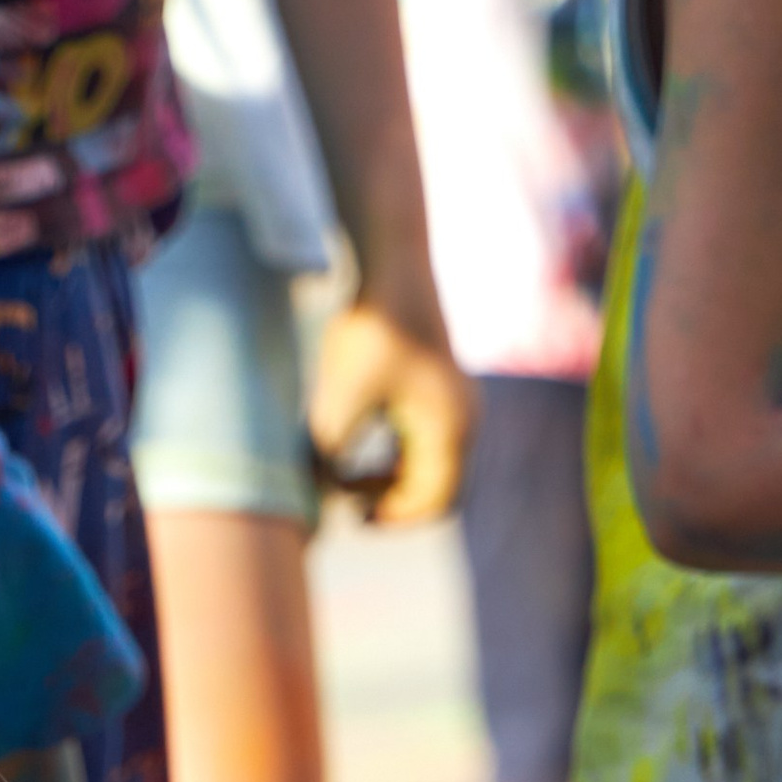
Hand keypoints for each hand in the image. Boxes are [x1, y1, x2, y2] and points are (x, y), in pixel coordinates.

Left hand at [309, 299, 475, 527]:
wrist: (390, 263)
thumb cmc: (368, 329)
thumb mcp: (337, 403)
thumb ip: (326, 459)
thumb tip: (314, 500)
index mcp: (452, 428)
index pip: (435, 503)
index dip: (394, 518)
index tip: (352, 517)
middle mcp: (466, 420)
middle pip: (435, 492)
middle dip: (390, 502)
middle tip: (345, 503)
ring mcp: (459, 404)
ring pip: (428, 470)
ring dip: (388, 480)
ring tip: (343, 478)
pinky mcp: (442, 391)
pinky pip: (424, 446)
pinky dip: (393, 458)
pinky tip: (354, 450)